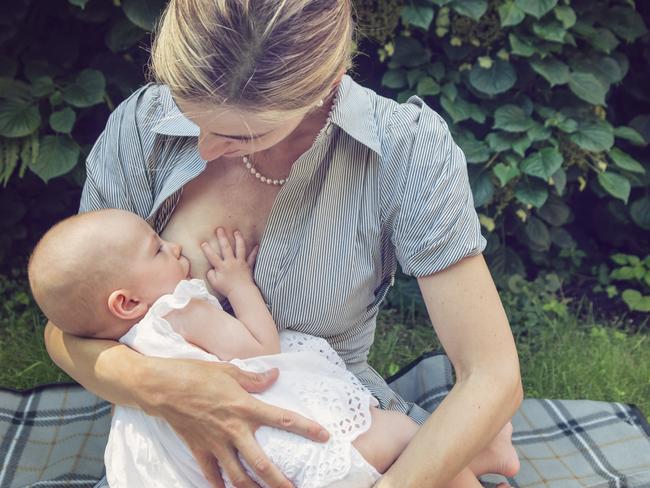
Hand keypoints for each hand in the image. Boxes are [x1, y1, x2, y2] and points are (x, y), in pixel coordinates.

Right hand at [138, 357, 329, 487]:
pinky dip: (221, 486)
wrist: (162, 387)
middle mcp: (234, 430)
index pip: (281, 419)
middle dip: (279, 481)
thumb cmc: (195, 374)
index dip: (305, 428)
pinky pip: (212, 475)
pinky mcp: (199, 450)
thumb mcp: (229, 371)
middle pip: (261, 463)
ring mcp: (215, 443)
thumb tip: (275, 375)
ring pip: (238, 477)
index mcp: (245, 407)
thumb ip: (254, 378)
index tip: (323, 436)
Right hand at [201, 228, 258, 297]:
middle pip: (226, 247)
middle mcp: (231, 262)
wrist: (241, 292)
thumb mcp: (214, 283)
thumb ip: (210, 275)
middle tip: (220, 229)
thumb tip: (210, 268)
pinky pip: (252, 258)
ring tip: (236, 232)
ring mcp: (240, 263)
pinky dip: (255, 252)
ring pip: (240, 248)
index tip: (203, 243)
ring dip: (238, 239)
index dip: (207, 249)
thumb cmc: (227, 289)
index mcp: (221, 266)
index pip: (212, 256)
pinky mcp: (248, 266)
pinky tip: (257, 245)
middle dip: (222, 237)